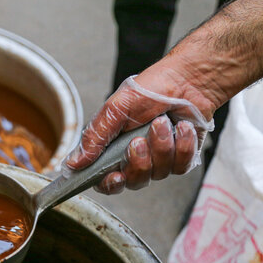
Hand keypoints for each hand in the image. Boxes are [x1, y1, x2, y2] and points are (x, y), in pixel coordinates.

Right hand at [65, 75, 213, 193]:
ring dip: (162, 147)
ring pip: (158, 173)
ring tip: (163, 123)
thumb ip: (94, 137)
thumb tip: (73, 163)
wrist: (188, 79)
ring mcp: (159, 159)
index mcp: (113, 148)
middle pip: (133, 181)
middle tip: (139, 140)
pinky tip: (182, 128)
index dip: (109, 183)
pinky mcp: (182, 157)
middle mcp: (136, 157)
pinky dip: (183, 146)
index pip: (106, 180)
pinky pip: (180, 166)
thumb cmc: (151, 88)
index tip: (115, 175)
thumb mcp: (115, 109)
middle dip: (139, 161)